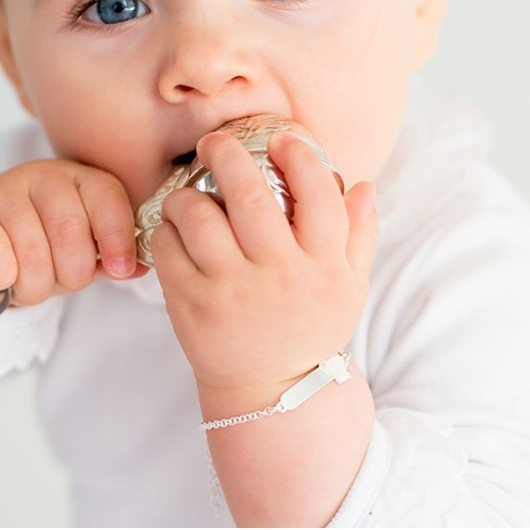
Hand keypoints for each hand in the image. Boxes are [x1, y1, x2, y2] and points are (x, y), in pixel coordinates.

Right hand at [0, 160, 145, 304]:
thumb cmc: (43, 244)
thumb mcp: (84, 247)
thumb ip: (111, 256)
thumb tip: (136, 268)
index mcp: (82, 179)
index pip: (108, 201)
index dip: (117, 239)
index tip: (119, 269)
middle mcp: (45, 176)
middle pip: (70, 231)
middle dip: (71, 273)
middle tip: (59, 280)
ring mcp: (5, 190)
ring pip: (33, 251)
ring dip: (34, 285)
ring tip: (29, 282)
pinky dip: (2, 280)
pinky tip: (2, 279)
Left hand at [152, 129, 375, 405]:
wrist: (274, 391)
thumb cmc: (311, 326)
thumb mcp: (350, 285)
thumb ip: (360, 233)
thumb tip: (363, 183)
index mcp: (323, 265)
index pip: (319, 195)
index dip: (301, 157)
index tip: (283, 138)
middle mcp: (280, 276)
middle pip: (252, 197)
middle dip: (228, 156)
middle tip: (214, 142)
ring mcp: (233, 292)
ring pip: (200, 219)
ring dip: (186, 195)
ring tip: (186, 193)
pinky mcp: (193, 307)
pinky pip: (169, 252)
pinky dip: (166, 231)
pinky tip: (174, 229)